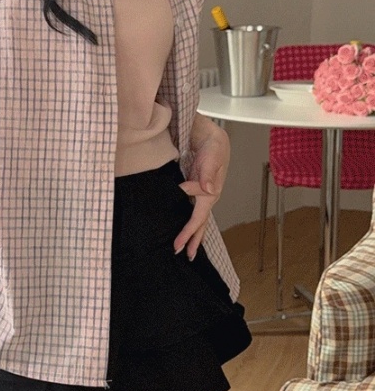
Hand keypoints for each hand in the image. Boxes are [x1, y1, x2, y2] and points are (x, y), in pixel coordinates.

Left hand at [173, 124, 229, 260]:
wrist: (210, 135)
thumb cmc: (213, 145)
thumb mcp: (212, 156)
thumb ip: (209, 173)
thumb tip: (208, 190)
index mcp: (211, 192)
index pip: (199, 217)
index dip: (188, 232)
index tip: (178, 243)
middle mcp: (208, 196)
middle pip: (200, 223)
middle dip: (192, 240)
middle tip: (182, 255)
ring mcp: (201, 193)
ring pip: (197, 218)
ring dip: (191, 233)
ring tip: (184, 249)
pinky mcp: (194, 187)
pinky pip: (191, 208)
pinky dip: (189, 220)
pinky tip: (183, 226)